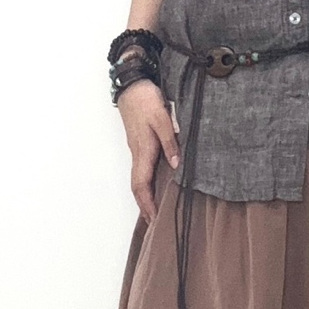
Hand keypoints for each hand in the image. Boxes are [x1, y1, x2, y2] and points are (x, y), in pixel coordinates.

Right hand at [116, 79, 180, 222]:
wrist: (132, 86)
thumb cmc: (146, 100)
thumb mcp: (162, 119)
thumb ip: (170, 142)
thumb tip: (176, 164)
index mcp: (143, 150)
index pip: (141, 184)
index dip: (147, 203)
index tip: (154, 218)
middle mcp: (137, 153)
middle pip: (137, 186)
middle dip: (144, 206)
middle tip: (153, 222)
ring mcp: (137, 150)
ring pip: (139, 179)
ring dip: (144, 196)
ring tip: (154, 210)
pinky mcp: (139, 144)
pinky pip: (141, 170)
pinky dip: (146, 183)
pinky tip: (154, 186)